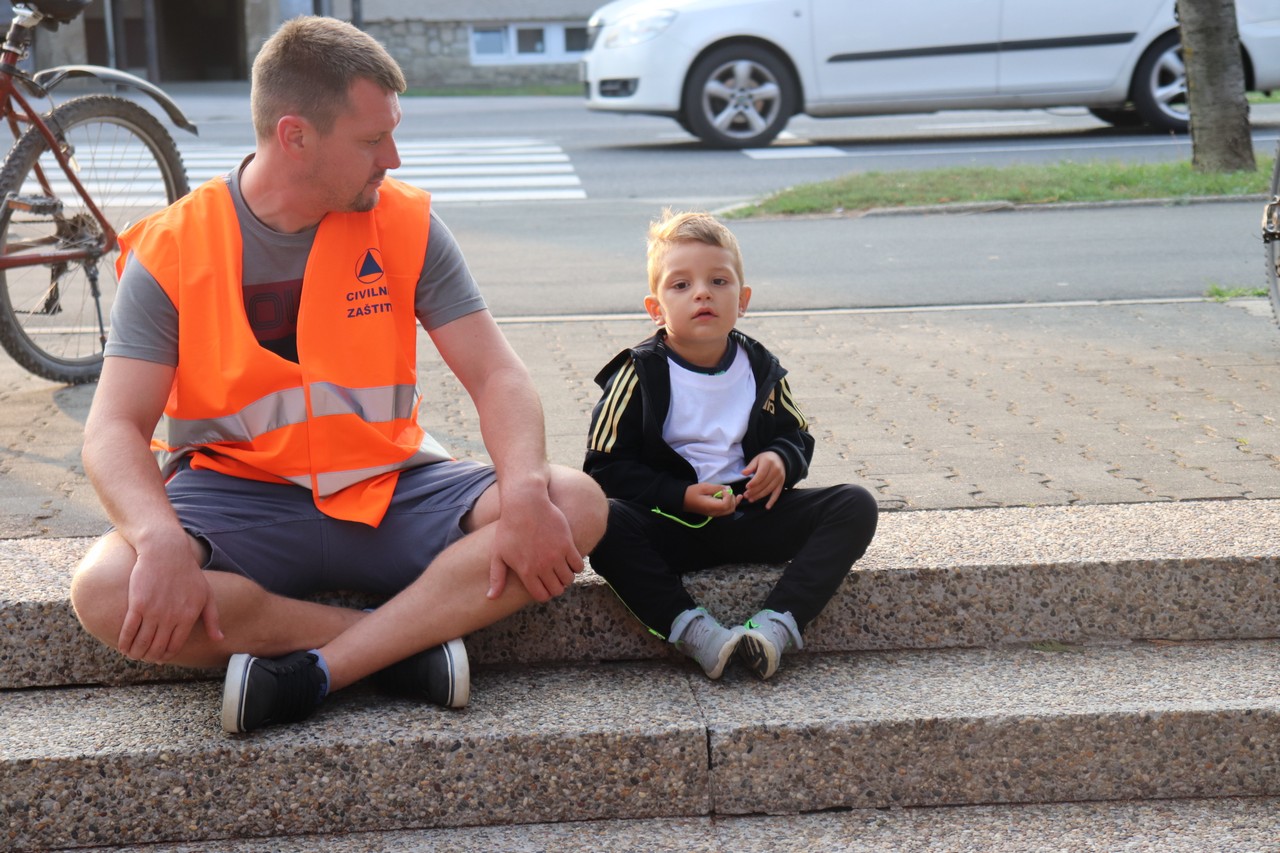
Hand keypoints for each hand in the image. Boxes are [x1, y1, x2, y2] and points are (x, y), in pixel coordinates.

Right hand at [118, 534, 222, 663]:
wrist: (166, 552)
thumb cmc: (188, 573)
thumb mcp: (206, 594)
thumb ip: (213, 618)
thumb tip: (219, 639)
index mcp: (188, 617)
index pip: (174, 646)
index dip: (164, 655)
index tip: (159, 658)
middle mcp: (171, 617)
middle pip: (156, 647)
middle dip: (149, 656)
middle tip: (144, 657)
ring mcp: (154, 611)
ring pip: (142, 642)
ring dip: (135, 653)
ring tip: (132, 654)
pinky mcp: (137, 604)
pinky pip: (129, 630)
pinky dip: (124, 642)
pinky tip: (122, 647)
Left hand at [487, 492, 583, 602]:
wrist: (525, 504)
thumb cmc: (509, 528)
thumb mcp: (498, 554)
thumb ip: (496, 578)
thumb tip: (491, 598)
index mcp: (526, 571)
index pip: (542, 595)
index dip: (544, 594)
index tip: (544, 587)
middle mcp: (542, 566)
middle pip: (557, 589)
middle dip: (555, 587)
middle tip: (553, 579)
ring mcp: (556, 555)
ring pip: (569, 579)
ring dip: (566, 578)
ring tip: (561, 570)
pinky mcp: (567, 544)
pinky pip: (578, 565)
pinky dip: (576, 566)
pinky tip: (570, 560)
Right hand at [683, 482, 742, 517]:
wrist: (683, 500)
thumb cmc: (692, 493)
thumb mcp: (704, 487)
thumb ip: (717, 488)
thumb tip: (729, 489)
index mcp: (711, 507)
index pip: (726, 504)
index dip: (728, 496)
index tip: (723, 490)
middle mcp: (715, 513)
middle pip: (730, 509)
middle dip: (732, 499)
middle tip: (727, 491)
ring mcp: (715, 514)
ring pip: (730, 511)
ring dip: (733, 502)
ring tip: (732, 494)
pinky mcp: (714, 513)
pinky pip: (726, 510)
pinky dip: (731, 504)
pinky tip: (733, 498)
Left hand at [741, 451, 785, 508]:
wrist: (780, 458)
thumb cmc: (766, 459)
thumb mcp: (757, 459)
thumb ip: (750, 466)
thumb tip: (743, 473)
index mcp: (768, 463)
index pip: (761, 475)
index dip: (754, 482)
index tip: (746, 487)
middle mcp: (776, 471)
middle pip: (764, 484)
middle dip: (754, 491)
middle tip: (746, 495)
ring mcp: (779, 478)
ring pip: (769, 490)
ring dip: (759, 496)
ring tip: (751, 499)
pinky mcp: (781, 484)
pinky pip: (777, 494)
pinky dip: (772, 501)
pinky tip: (767, 507)